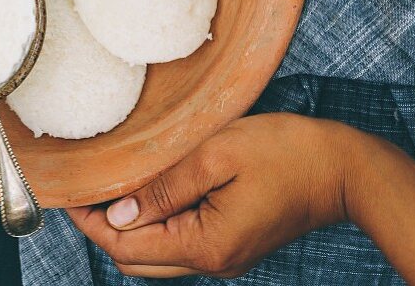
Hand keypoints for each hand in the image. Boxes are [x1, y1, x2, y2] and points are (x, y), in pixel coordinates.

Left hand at [67, 114, 349, 278]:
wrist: (345, 169)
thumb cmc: (286, 153)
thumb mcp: (216, 156)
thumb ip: (163, 188)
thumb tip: (116, 216)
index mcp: (206, 246)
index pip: (125, 247)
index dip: (90, 221)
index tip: (69, 192)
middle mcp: (212, 262)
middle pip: (135, 259)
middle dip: (102, 227)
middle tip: (84, 187)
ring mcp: (224, 256)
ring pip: (155, 254)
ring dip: (128, 225)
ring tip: (111, 184)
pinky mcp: (233, 243)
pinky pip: (179, 242)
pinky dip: (155, 221)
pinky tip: (148, 190)